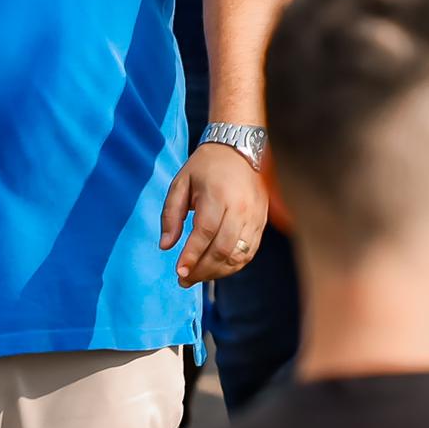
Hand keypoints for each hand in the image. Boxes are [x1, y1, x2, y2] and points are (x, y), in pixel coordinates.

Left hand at [165, 140, 268, 282]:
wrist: (239, 148)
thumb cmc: (205, 166)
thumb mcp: (180, 183)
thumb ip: (170, 215)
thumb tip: (166, 246)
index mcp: (218, 195)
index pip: (205, 233)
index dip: (192, 256)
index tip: (178, 271)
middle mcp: (241, 207)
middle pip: (223, 249)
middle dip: (202, 270)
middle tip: (184, 279)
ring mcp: (255, 215)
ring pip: (239, 254)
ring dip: (218, 271)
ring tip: (198, 276)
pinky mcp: (262, 220)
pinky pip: (250, 251)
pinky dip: (233, 265)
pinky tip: (217, 267)